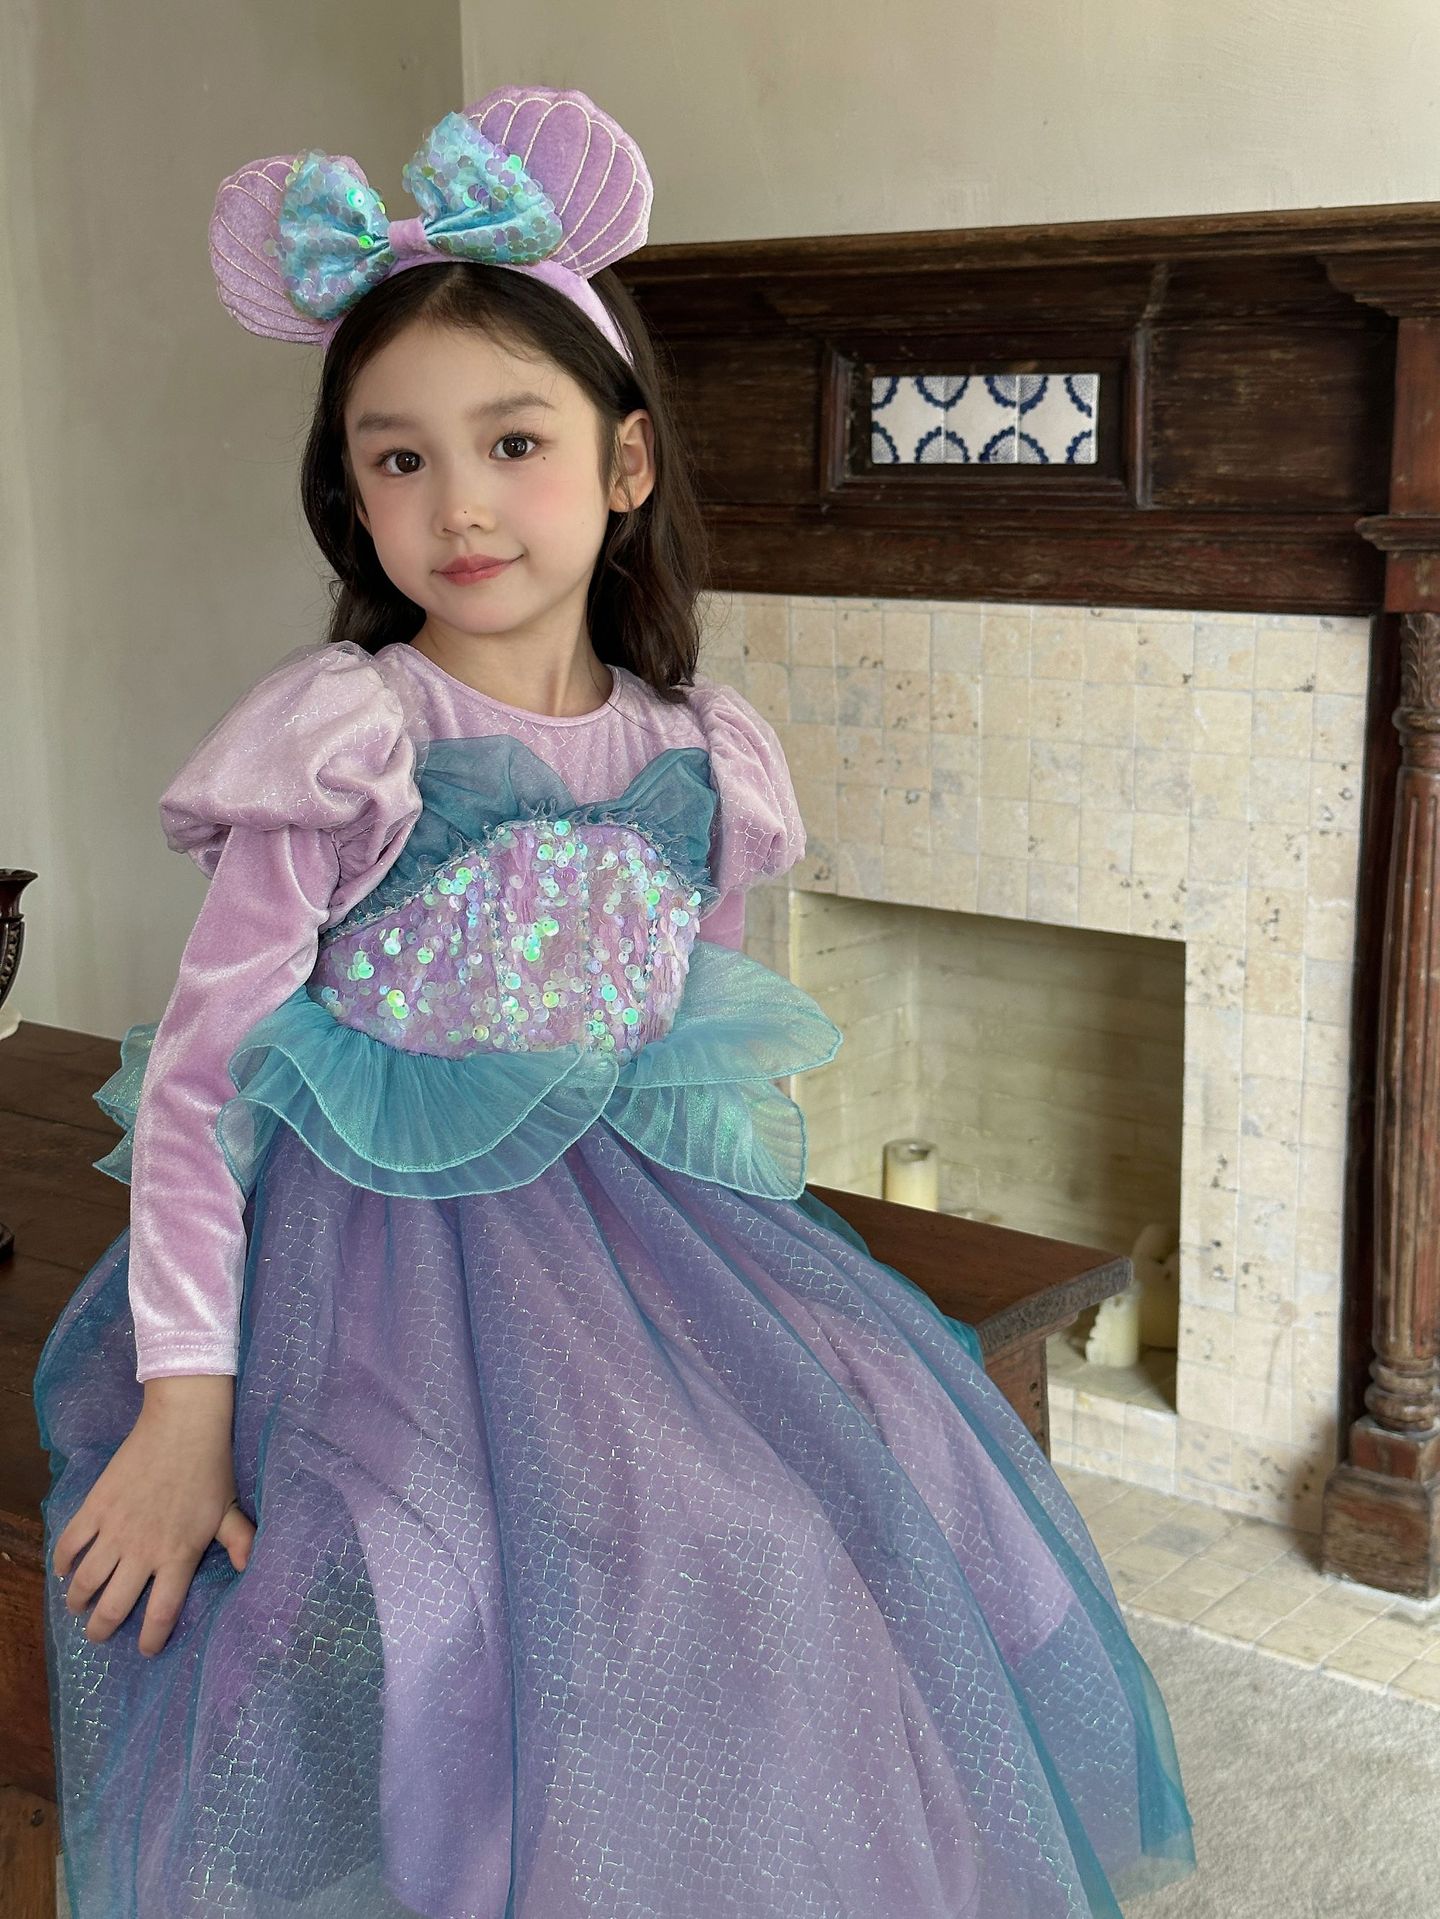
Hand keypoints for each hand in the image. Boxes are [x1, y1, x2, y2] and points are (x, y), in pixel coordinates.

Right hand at [51, 1375, 255, 1656]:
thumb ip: (239, 1541)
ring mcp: (116, 1529)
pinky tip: (64, 1571)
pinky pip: (70, 1543)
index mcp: (178, 1555)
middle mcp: (143, 1550)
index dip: (151, 1638)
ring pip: (86, 1580)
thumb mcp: (229, 1508)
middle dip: (102, 1629)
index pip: (161, 1612)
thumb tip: (251, 1567)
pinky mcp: (96, 1506)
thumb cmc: (211, 1467)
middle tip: (99, 1635)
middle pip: (114, 1606)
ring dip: (78, 1600)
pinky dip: (62, 1562)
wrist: (182, 1424)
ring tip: (79, 1607)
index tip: (145, 1649)